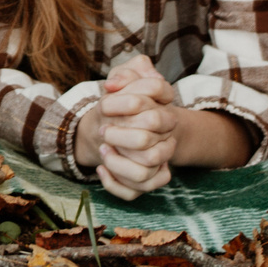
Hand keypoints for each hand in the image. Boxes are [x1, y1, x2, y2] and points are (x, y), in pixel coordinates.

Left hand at [87, 55, 178, 200]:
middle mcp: (166, 141)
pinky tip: (101, 168)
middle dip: (119, 136)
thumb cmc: (124, 98)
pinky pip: (134, 193)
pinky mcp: (145, 182)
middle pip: (146, 143)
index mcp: (165, 114)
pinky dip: (113, 183)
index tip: (104, 104)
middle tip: (103, 130)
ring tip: (103, 149)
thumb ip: (126, 73)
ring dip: (117, 164)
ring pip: (143, 175)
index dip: (124, 105)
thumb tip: (113, 85)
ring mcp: (157, 164)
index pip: (152, 114)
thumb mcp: (126, 77)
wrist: (122, 124)